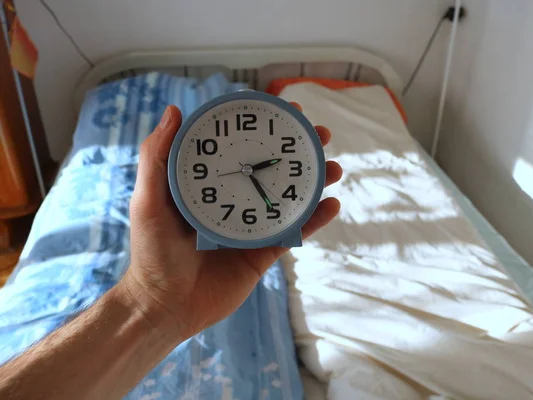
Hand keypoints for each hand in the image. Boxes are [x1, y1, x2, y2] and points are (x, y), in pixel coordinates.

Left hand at [122, 104, 342, 341]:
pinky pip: (294, 232)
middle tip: (320, 134)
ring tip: (334, 167)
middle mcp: (234, 199)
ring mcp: (252, 225)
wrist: (166, 306)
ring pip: (289, 197)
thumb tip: (174, 111)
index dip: (264, 127)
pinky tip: (331, 204)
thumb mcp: (149, 201)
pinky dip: (315, 219)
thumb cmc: (152, 253)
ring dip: (314, 181)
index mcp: (209, 184)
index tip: (285, 110)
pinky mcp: (264, 252)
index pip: (241, 147)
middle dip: (299, 150)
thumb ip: (156, 158)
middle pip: (272, 168)